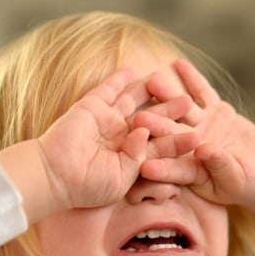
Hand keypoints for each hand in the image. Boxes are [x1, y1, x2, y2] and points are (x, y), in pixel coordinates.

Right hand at [36, 68, 195, 209]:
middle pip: (152, 120)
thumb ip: (138, 157)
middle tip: (188, 102)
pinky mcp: (91, 108)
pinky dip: (119, 79)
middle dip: (170, 111)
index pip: (160, 147)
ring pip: (133, 102)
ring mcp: (106, 121)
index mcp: (132, 158)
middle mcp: (121, 138)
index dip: (178, 141)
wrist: (56, 176)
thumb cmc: (89, 186)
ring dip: (150, 91)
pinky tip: (132, 70)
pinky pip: (108, 90)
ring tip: (166, 79)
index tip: (198, 137)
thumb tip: (146, 132)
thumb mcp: (121, 179)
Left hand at [135, 60, 254, 213]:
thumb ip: (220, 165)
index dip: (160, 168)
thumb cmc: (251, 183)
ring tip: (153, 80)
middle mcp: (189, 147)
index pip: (172, 169)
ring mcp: (200, 126)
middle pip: (170, 135)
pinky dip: (191, 79)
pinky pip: (201, 92)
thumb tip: (202, 150)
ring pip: (181, 109)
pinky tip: (179, 64)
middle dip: (156, 125)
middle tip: (139, 117)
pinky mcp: (212, 110)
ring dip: (166, 95)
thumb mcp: (238, 178)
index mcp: (191, 171)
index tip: (145, 166)